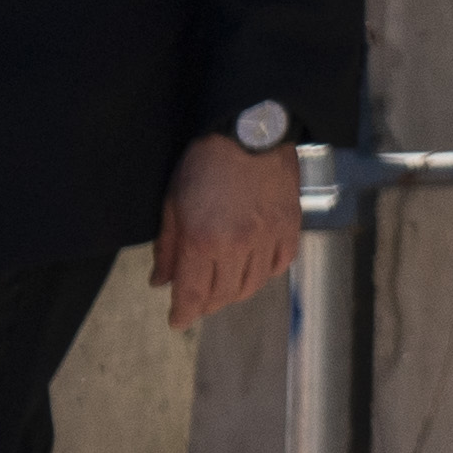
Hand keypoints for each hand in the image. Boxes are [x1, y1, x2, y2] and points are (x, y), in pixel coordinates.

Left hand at [155, 135, 299, 330]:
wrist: (250, 131)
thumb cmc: (204, 164)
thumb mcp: (172, 204)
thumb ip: (168, 248)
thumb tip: (161, 282)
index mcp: (203, 241)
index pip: (192, 295)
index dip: (183, 314)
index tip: (178, 321)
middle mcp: (238, 246)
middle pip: (223, 295)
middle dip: (207, 304)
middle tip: (198, 302)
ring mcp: (268, 236)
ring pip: (253, 285)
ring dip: (236, 292)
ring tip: (225, 286)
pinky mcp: (291, 225)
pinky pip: (281, 263)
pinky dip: (267, 272)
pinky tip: (255, 267)